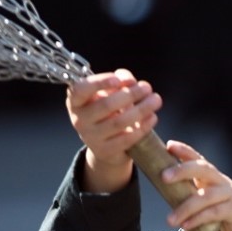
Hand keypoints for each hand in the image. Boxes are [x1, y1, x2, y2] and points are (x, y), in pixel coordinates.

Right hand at [66, 69, 162, 192]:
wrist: (105, 144)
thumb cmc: (107, 110)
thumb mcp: (110, 92)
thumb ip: (120, 80)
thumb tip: (130, 81)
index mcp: (75, 101)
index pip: (81, 90)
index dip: (99, 83)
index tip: (118, 80)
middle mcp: (79, 120)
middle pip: (106, 105)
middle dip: (130, 94)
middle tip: (147, 87)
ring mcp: (90, 137)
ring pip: (119, 122)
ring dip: (141, 109)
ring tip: (156, 100)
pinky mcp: (105, 151)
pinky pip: (126, 138)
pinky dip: (143, 127)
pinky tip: (152, 117)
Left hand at [162, 141, 231, 230]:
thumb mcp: (214, 208)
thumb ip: (198, 202)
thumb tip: (171, 202)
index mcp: (218, 180)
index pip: (200, 161)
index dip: (185, 151)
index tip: (169, 145)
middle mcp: (225, 183)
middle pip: (203, 169)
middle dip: (182, 169)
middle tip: (163, 176)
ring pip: (206, 195)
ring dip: (185, 207)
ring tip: (170, 219)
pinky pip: (214, 212)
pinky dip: (198, 219)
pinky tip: (186, 226)